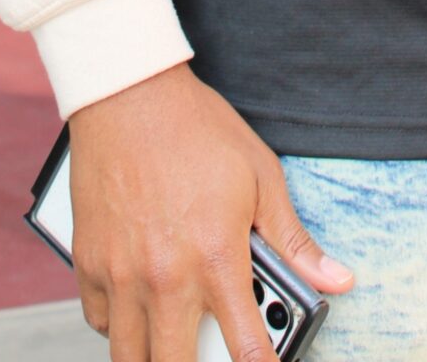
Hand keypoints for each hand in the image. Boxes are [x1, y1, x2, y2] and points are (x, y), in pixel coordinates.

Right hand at [67, 62, 351, 361]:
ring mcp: (121, 273)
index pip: (247, 349)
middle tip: (213, 355)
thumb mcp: (260, 176)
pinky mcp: (88, 262)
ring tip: (174, 339)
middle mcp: (165, 276)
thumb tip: (337, 279)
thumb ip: (294, 239)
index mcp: (216, 258)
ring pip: (129, 356)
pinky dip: (117, 325)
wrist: (128, 92)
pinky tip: (138, 307)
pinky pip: (98, 320)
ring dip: (154, 356)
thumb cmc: (196, 128)